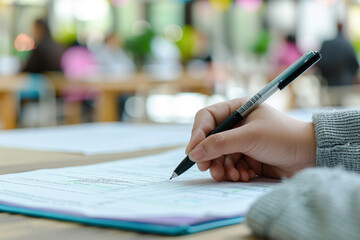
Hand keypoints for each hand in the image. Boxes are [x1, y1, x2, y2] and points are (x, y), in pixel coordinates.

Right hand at [186, 98, 315, 181]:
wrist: (310, 155)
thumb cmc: (283, 137)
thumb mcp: (249, 137)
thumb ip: (220, 144)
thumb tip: (193, 153)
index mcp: (236, 109)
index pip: (207, 119)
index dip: (197, 134)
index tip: (192, 152)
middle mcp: (236, 125)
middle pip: (210, 140)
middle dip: (210, 156)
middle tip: (209, 169)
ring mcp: (241, 142)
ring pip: (219, 156)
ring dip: (222, 168)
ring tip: (232, 176)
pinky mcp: (246, 157)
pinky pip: (230, 166)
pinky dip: (234, 173)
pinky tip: (245, 176)